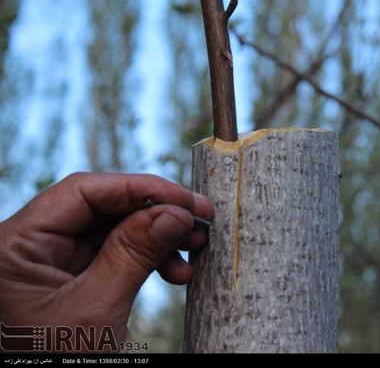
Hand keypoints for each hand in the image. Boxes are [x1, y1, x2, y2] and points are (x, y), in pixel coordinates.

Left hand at [0, 173, 212, 350]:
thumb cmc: (57, 364)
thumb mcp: (97, 311)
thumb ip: (134, 254)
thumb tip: (176, 212)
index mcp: (16, 245)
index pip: (82, 192)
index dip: (139, 189)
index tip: (185, 200)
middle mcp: (33, 245)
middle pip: (103, 207)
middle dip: (156, 214)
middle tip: (201, 221)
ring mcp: (53, 261)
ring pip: (115, 228)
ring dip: (160, 237)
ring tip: (195, 248)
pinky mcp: (74, 277)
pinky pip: (118, 253)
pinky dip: (151, 259)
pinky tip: (177, 272)